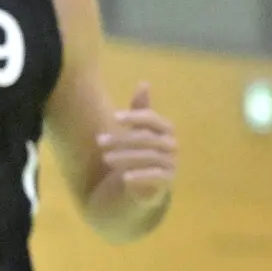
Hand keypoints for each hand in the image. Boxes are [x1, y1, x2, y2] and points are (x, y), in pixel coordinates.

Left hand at [96, 82, 175, 207]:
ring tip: (106, 158)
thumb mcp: (136, 131)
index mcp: (166, 130)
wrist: (142, 187)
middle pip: (148, 138)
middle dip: (123, 139)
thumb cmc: (137, 155)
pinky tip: (124, 177)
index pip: (153, 119)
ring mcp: (172, 164)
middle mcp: (172, 146)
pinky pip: (157, 177)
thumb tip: (144, 83)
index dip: (135, 116)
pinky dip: (141, 176)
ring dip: (127, 157)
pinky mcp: (168, 182)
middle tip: (99, 142)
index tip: (114, 117)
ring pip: (151, 157)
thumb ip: (140, 110)